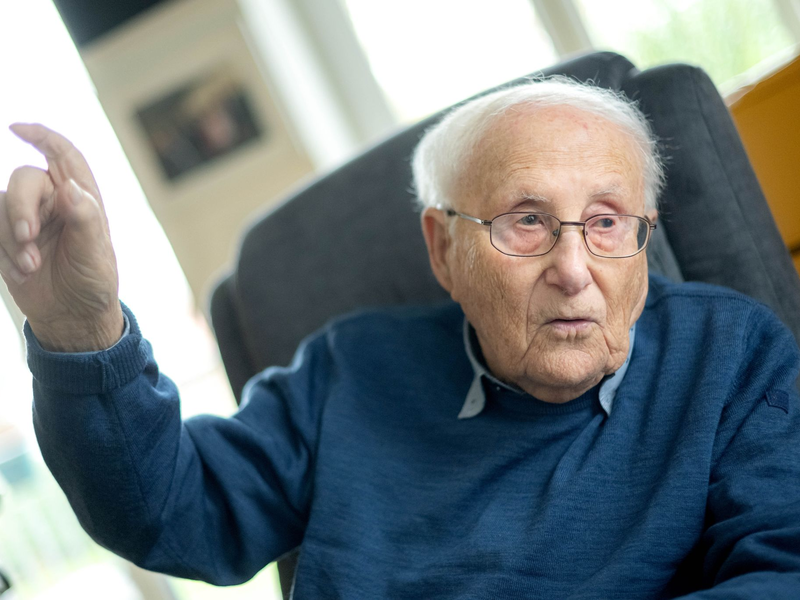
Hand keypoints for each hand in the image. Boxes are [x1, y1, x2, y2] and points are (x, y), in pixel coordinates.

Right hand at [0, 124, 123, 351]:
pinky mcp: (7, 240)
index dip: (42, 136)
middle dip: (21, 207)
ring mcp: (28, 219)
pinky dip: (3, 251)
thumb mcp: (95, 254)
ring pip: (3, 206)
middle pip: (24, 179)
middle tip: (27, 237)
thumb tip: (70, 188)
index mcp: (82, 197)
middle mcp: (54, 202)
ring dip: (12, 238)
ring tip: (31, 266)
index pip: (63, 155)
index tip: (17, 129)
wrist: (73, 316)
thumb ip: (85, 219)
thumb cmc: (93, 282)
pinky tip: (21, 272)